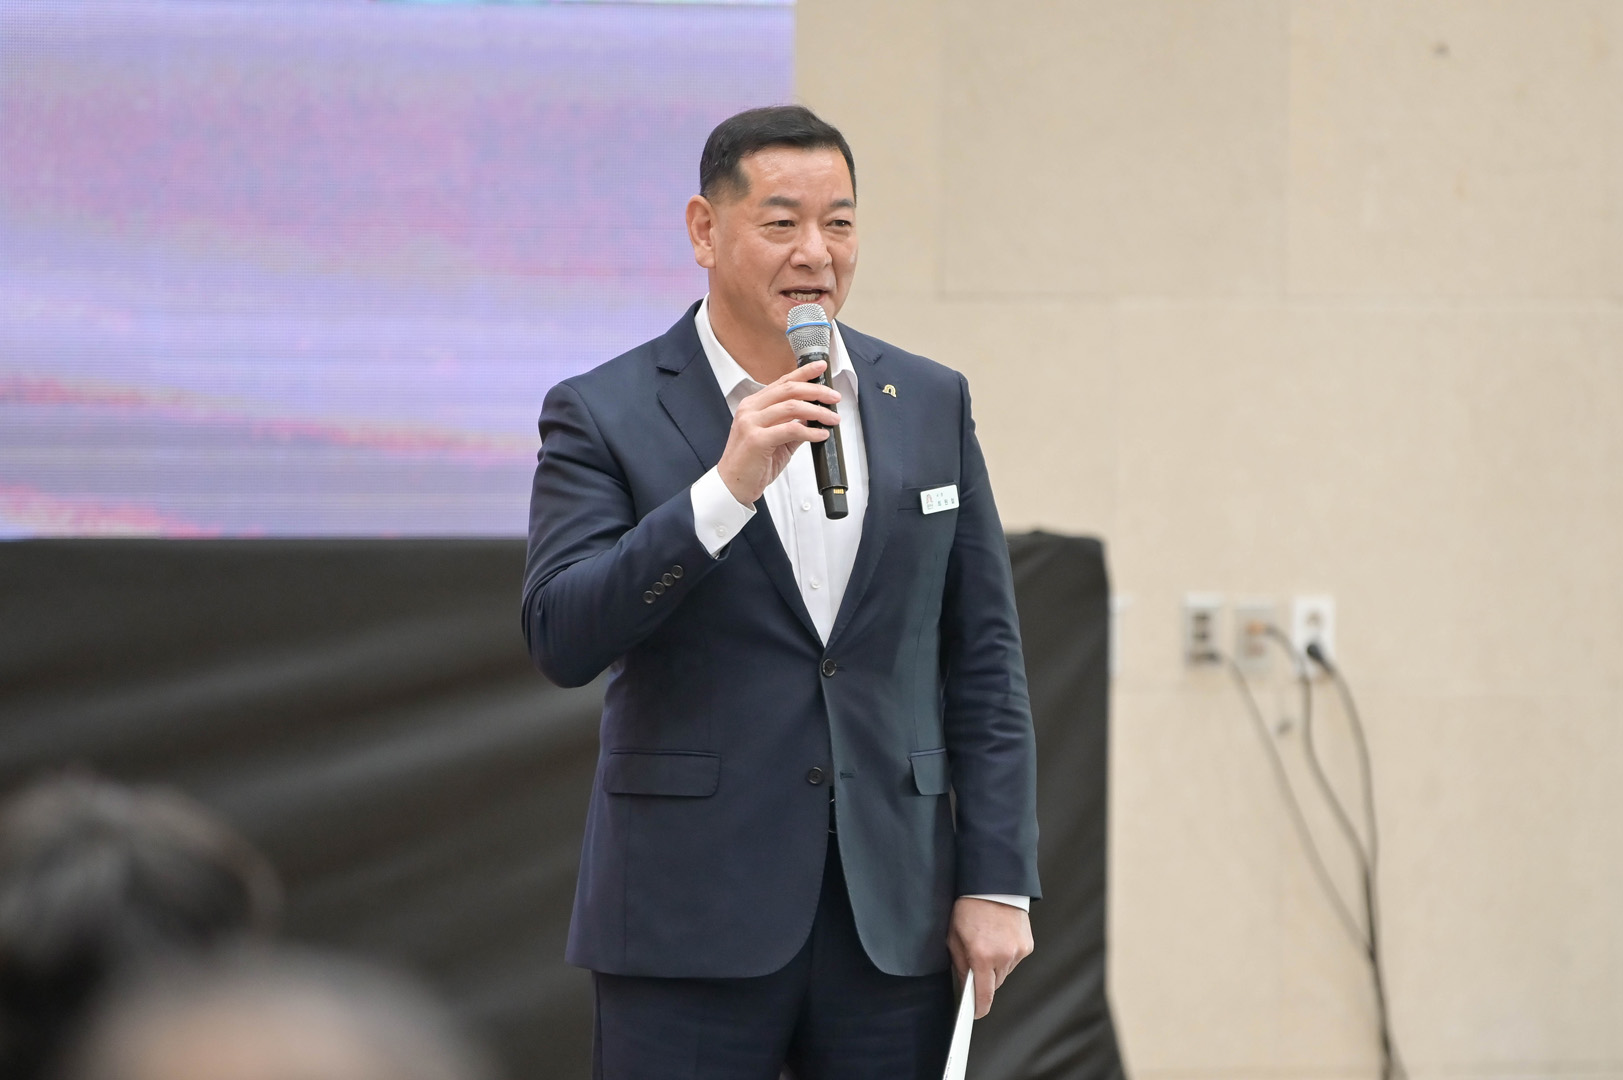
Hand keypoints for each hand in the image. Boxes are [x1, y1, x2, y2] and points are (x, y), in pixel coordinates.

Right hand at [716, 362, 840, 505]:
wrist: (733, 485)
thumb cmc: (751, 463)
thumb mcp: (776, 439)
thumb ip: (792, 425)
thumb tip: (814, 416)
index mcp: (753, 405)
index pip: (782, 382)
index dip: (803, 373)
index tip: (820, 367)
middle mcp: (750, 409)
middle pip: (789, 389)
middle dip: (816, 391)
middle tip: (834, 397)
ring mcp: (751, 423)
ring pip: (792, 406)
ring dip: (817, 411)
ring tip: (832, 418)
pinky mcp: (757, 439)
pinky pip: (791, 429)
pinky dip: (810, 430)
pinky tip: (821, 434)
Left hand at [947, 898, 1032, 1018]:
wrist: (993, 884)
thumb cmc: (970, 906)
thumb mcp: (955, 936)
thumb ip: (961, 964)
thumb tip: (966, 983)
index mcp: (983, 955)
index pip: (984, 994)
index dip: (979, 1007)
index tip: (976, 1013)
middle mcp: (1004, 956)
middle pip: (995, 983)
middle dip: (985, 979)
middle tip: (976, 963)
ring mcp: (1018, 951)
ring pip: (1006, 972)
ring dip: (997, 966)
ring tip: (988, 946)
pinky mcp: (1027, 945)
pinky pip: (1015, 960)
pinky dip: (1007, 955)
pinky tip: (999, 940)